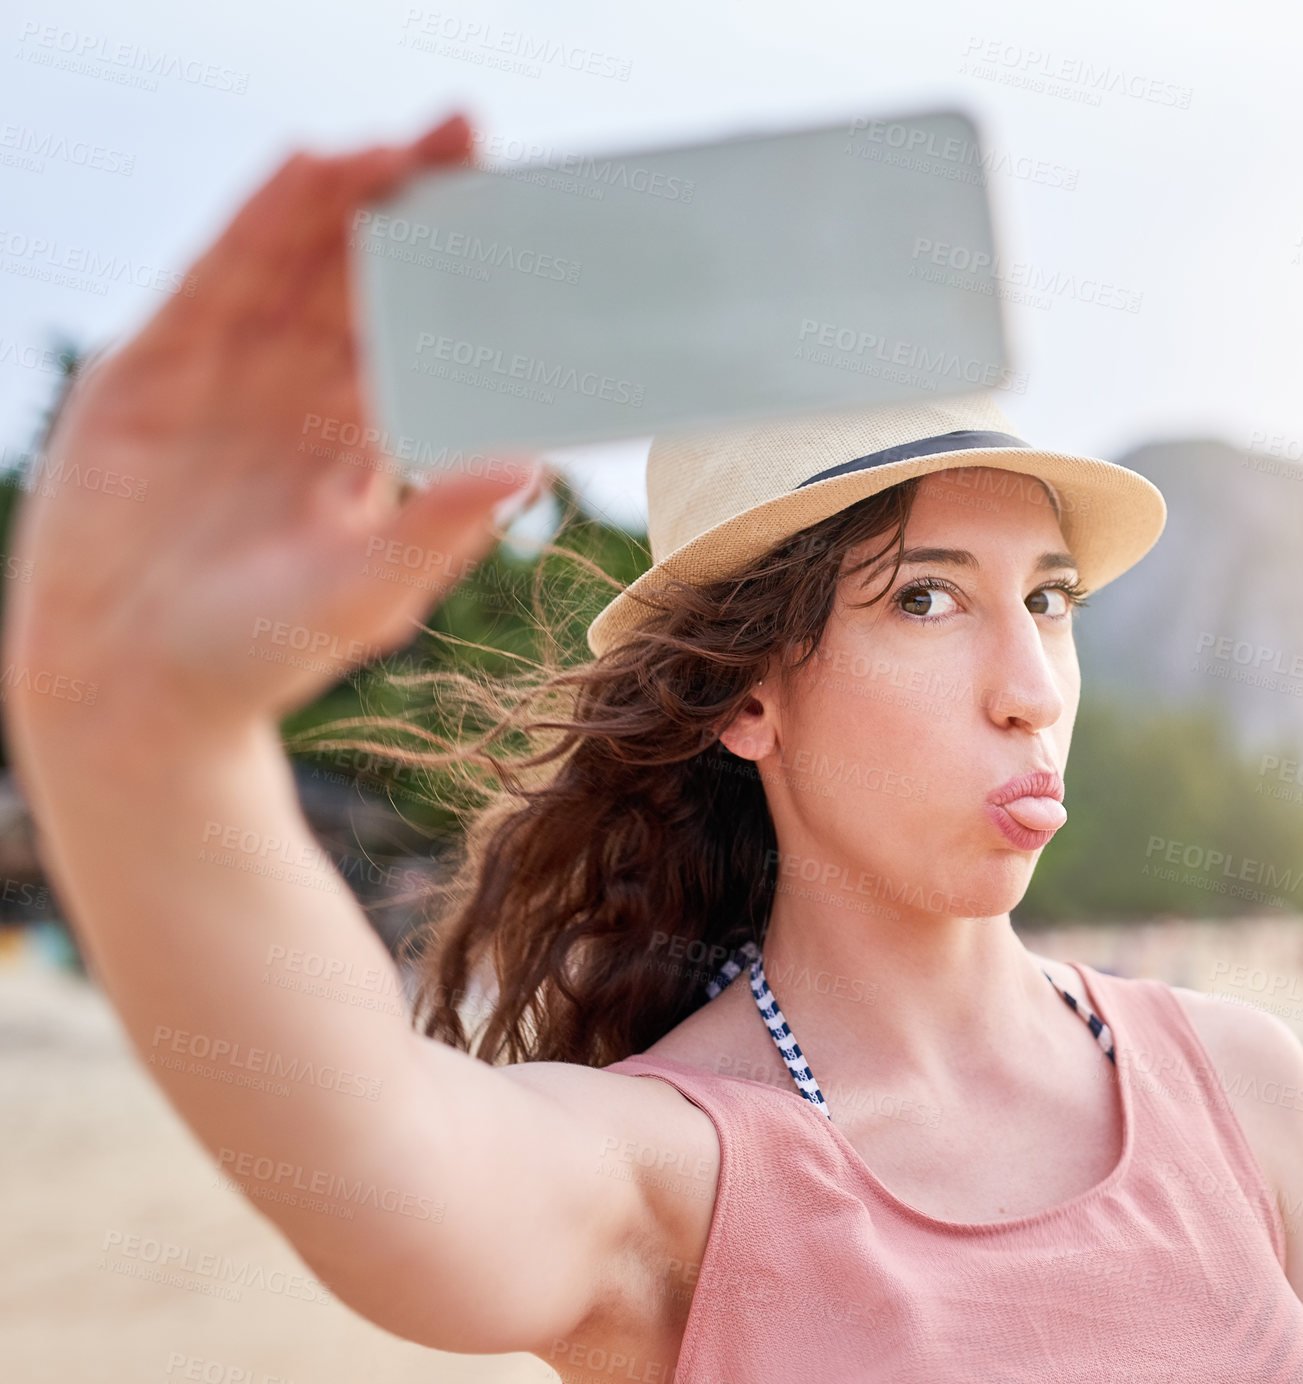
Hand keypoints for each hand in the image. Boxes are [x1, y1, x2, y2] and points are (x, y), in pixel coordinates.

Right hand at [2, 113, 540, 738]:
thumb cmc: (260, 657)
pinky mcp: (150, 368)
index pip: (419, 333)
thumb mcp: (365, 591)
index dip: (459, 273)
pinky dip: (256, 224)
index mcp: (358, 438)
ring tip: (395, 143)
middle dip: (409, 205)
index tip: (516, 216)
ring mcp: (223, 374)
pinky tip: (302, 170)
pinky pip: (212, 278)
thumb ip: (437, 526)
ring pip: (291, 262)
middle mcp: (297, 394)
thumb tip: (530, 469)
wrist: (134, 692)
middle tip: (468, 134)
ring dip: (342, 198)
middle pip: (359, 275)